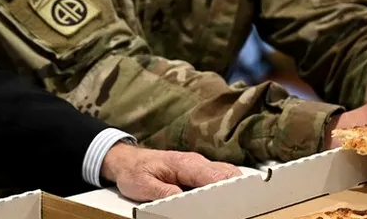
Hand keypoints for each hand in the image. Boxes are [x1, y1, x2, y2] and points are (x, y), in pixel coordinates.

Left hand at [99, 143, 240, 201]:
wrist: (126, 160)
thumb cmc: (135, 171)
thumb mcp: (145, 186)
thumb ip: (165, 193)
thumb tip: (184, 200)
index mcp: (186, 164)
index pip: (215, 176)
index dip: (228, 189)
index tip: (236, 201)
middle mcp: (197, 162)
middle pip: (227, 174)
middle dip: (236, 189)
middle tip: (240, 206)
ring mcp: (199, 166)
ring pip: (225, 175)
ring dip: (231, 189)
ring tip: (235, 205)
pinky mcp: (197, 172)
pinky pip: (217, 178)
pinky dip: (224, 188)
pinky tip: (224, 201)